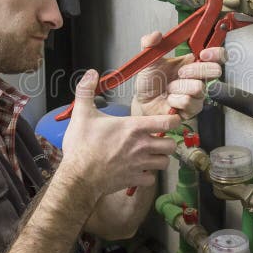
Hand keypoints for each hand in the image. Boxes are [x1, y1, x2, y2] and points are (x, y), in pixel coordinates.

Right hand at [61, 69, 179, 197]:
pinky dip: (148, 175)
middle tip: (158, 140)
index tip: (171, 120)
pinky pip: (151, 179)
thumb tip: (91, 73)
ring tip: (151, 155)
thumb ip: (86, 91)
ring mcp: (139, 164)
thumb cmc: (81, 146)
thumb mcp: (81, 114)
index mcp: (133, 128)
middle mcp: (141, 146)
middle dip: (167, 142)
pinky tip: (139, 170)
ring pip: (164, 162)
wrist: (78, 176)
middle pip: (171, 145)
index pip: (167, 122)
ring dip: (159, 159)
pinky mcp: (134, 180)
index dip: (173, 120)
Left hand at [131, 31, 225, 117]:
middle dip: (195, 70)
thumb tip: (156, 35)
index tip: (202, 54)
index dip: (216, 53)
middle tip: (179, 73)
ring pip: (199, 88)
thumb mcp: (149, 60)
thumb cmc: (150, 82)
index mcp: (193, 63)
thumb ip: (150, 44)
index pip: (218, 55)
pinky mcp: (192, 110)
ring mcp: (197, 95)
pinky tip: (170, 100)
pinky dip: (175, 100)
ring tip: (169, 89)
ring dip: (179, 87)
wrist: (142, 101)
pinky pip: (189, 103)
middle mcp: (198, 78)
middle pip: (215, 71)